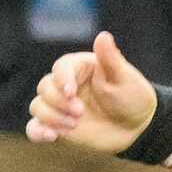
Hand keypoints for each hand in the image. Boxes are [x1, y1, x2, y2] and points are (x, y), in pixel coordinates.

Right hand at [25, 31, 154, 153]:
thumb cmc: (133, 97)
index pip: (61, 67)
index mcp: (81, 68)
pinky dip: (38, 132)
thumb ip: (110, 59)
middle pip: (45, 87)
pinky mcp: (55, 124)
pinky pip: (34, 127)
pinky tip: (51, 136)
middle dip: (59, 101)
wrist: (136, 126)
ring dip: (52, 117)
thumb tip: (103, 35)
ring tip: (74, 125)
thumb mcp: (124, 78)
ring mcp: (58, 105)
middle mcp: (66, 85)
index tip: (71, 92)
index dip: (62, 79)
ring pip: (38, 106)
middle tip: (80, 112)